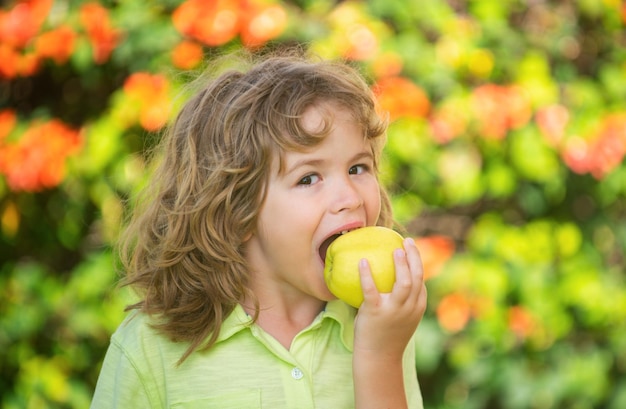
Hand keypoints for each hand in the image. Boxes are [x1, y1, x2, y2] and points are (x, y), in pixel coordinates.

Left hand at [353, 237, 426, 356]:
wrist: (378, 358)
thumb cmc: (386, 337)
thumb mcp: (400, 319)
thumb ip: (400, 302)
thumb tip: (389, 280)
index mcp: (417, 308)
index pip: (422, 281)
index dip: (418, 262)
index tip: (411, 248)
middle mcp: (410, 308)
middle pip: (417, 277)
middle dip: (415, 256)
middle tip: (406, 241)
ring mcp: (394, 311)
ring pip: (404, 282)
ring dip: (401, 263)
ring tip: (394, 249)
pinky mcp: (376, 313)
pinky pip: (371, 290)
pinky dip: (367, 274)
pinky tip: (362, 262)